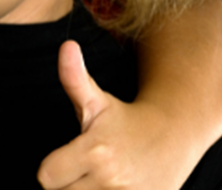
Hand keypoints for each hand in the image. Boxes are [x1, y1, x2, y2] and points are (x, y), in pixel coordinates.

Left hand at [37, 41, 194, 189]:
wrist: (173, 135)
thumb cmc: (125, 119)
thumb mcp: (97, 100)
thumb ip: (73, 78)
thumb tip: (66, 46)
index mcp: (95, 150)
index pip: (47, 176)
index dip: (52, 169)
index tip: (63, 161)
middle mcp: (111, 179)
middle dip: (68, 183)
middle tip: (81, 169)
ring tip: (95, 178)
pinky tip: (109, 187)